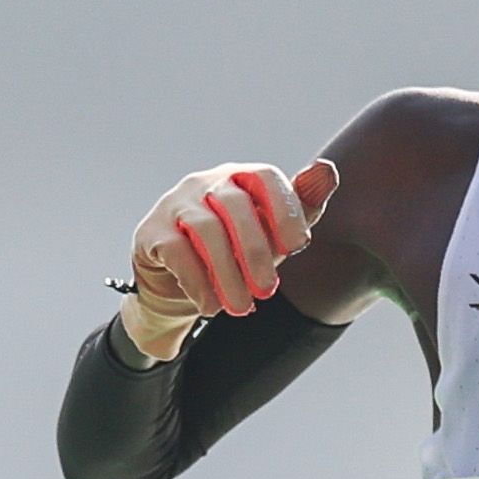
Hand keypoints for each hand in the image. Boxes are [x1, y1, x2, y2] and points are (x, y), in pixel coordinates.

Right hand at [123, 159, 338, 360]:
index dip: (284, 208)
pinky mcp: (152, 231)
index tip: (300, 246)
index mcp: (240, 178)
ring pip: (205, 229)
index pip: (265, 178)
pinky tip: (212, 307)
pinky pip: (176, 252)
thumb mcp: (273, 233)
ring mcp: (176, 204)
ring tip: (242, 308)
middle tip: (269, 291)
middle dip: (256, 252)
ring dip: (227, 274)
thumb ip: (301, 206)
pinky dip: (197, 283)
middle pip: (235, 205)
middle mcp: (206, 183)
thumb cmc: (236, 249)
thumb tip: (326, 171)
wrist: (179, 280)